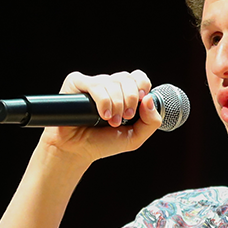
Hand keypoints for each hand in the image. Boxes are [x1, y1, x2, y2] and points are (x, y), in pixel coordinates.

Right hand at [39, 69, 163, 164]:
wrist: (77, 150)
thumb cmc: (103, 142)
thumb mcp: (134, 137)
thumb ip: (150, 122)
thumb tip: (149, 99)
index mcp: (123, 94)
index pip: (138, 77)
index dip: (142, 86)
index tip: (140, 103)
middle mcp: (109, 86)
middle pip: (127, 78)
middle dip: (130, 99)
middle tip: (125, 117)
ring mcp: (93, 83)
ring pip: (112, 82)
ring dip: (116, 104)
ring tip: (111, 121)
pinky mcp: (76, 83)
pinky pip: (96, 85)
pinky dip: (103, 101)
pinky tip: (103, 114)